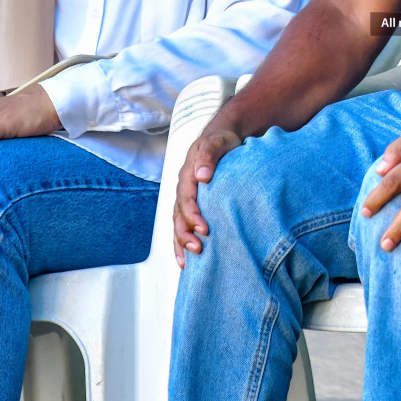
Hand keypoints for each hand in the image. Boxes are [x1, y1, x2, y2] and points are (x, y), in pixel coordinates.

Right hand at [172, 127, 242, 266]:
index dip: (192, 214)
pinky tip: (185, 259)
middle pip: (179, 215)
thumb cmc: (221, 142)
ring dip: (181, 242)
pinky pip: (182, 226)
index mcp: (187, 175)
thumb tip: (202, 176)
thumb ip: (209, 156)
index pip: (186, 198)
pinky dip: (182, 243)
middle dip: (185, 233)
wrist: (222, 139)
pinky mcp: (192, 206)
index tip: (204, 227)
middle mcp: (183, 189)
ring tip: (188, 261)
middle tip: (198, 248)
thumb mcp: (216, 143)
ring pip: (177, 224)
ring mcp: (186, 199)